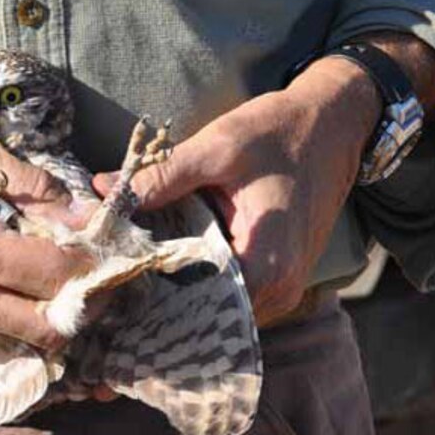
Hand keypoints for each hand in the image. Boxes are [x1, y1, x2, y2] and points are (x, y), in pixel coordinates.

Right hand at [0, 106, 90, 349]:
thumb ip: (29, 184)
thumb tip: (81, 210)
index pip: (53, 274)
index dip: (91, 263)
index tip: (110, 246)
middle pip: (42, 326)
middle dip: (78, 303)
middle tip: (94, 272)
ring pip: (14, 334)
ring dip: (46, 310)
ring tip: (60, 270)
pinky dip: (11, 309)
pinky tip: (18, 275)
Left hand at [92, 58, 381, 326]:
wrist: (332, 125)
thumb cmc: (279, 133)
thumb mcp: (216, 148)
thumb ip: (161, 177)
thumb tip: (103, 190)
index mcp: (266, 265)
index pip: (195, 302)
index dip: (149, 287)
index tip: (113, 268)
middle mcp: (278, 291)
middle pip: (204, 309)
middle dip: (158, 288)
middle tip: (115, 264)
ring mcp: (282, 290)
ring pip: (216, 302)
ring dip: (179, 283)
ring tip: (136, 258)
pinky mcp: (280, 279)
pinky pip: (231, 290)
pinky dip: (201, 275)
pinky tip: (170, 252)